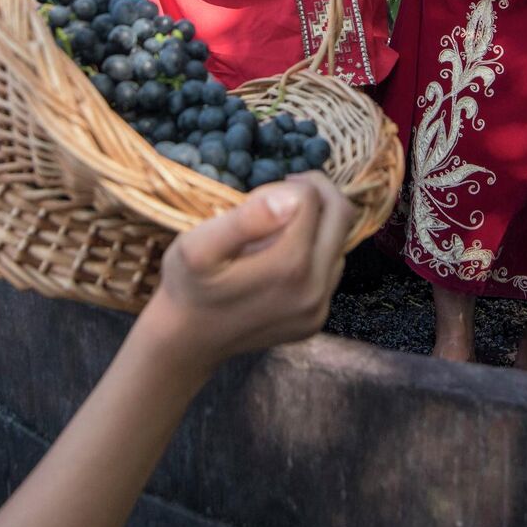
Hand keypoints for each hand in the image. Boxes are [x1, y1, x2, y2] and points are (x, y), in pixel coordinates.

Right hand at [142, 174, 351, 373]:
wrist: (186, 340)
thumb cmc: (188, 286)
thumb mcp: (198, 245)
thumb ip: (246, 219)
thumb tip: (291, 198)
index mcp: (290, 266)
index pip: (312, 198)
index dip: (284, 186)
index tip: (256, 196)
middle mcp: (315, 290)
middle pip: (340, 216)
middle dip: (315, 193)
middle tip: (282, 190)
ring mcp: (319, 309)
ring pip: (339, 242)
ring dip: (316, 224)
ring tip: (276, 229)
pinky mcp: (317, 320)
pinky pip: (331, 270)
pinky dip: (314, 252)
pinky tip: (281, 256)